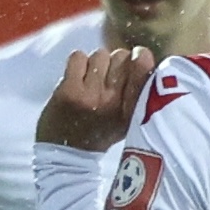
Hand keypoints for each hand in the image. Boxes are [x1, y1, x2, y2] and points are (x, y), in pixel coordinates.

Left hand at [36, 47, 156, 152]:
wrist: (66, 154)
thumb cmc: (100, 133)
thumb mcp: (127, 120)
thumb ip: (138, 93)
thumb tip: (143, 56)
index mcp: (131, 110)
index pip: (142, 68)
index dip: (140, 57)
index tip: (138, 57)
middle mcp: (113, 102)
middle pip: (121, 56)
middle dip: (115, 62)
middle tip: (107, 77)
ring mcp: (90, 95)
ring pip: (100, 55)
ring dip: (95, 64)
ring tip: (91, 81)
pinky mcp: (68, 91)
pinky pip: (78, 57)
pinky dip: (77, 64)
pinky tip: (77, 78)